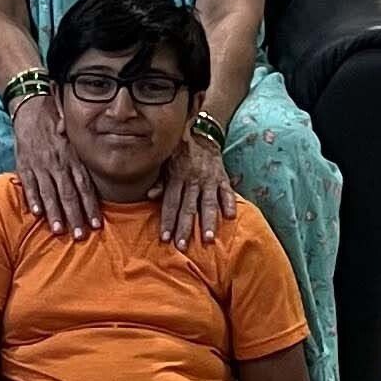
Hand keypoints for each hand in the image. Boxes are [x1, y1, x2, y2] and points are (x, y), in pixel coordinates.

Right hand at [11, 95, 101, 238]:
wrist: (31, 107)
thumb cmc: (57, 121)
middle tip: (81, 235)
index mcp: (73, 156)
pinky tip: (37, 213)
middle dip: (75, 216)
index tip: (97, 224)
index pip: (85, 185)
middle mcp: (58, 162)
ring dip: (54, 213)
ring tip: (59, 231)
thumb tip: (102, 162)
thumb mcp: (75, 133)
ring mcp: (40, 164)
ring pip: (49, 192)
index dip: (91, 206)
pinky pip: (29, 184)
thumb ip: (85, 151)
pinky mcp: (24, 164)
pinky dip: (32, 199)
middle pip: (68, 193)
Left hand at [151, 134, 237, 249]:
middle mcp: (193, 179)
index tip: (165, 238)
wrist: (201, 134)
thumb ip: (160, 181)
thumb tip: (150, 196)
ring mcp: (209, 179)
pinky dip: (229, 203)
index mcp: (176, 177)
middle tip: (182, 246)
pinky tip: (230, 217)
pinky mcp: (223, 177)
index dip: (168, 220)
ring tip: (207, 239)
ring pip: (208, 202)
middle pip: (188, 207)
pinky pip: (227, 191)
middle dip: (185, 227)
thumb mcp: (165, 163)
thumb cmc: (179, 153)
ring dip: (207, 221)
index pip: (171, 202)